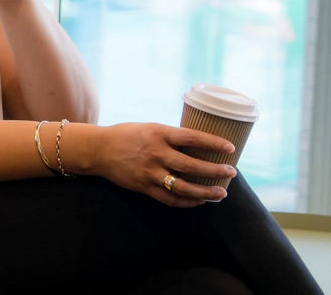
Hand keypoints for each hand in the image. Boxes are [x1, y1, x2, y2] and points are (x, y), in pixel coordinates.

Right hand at [89, 123, 236, 206]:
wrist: (98, 149)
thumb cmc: (127, 135)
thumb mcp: (150, 128)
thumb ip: (171, 137)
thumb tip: (199, 144)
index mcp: (159, 134)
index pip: (192, 138)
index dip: (213, 143)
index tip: (231, 148)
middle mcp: (156, 153)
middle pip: (192, 165)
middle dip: (215, 171)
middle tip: (231, 173)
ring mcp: (150, 172)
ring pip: (184, 186)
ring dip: (206, 192)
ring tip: (221, 193)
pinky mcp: (144, 186)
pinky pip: (170, 198)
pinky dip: (187, 201)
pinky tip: (199, 201)